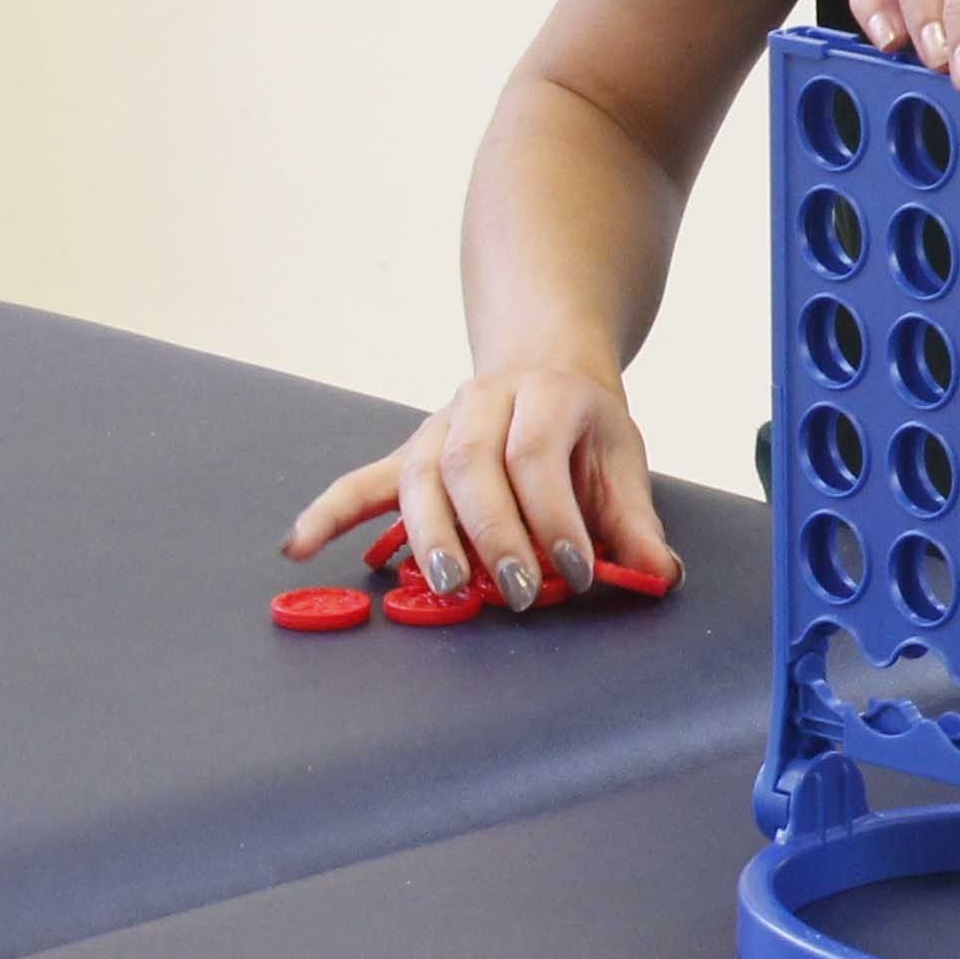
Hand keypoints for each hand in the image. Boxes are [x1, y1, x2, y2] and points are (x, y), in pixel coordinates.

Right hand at [282, 355, 673, 613]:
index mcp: (547, 395)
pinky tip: (299, 548)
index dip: (553, 516)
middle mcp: (484, 402)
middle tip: (516, 590)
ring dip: (428, 535)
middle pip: (473, 464)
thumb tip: (660, 577)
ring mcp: (437, 425)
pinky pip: (360, 482)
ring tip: (445, 585)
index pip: (537, 454)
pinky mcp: (407, 454)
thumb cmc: (583, 430)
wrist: (547, 368)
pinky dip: (327, 514)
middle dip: (493, 533)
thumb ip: (635, 522)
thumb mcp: (621, 462)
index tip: (574, 572)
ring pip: (420, 475)